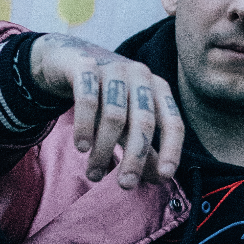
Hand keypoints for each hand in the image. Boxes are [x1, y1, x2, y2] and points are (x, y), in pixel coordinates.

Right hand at [29, 34, 184, 190]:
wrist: (70, 58)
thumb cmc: (106, 95)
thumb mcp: (128, 121)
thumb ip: (145, 147)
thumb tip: (160, 179)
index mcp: (157, 88)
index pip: (172, 122)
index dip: (172, 150)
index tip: (165, 177)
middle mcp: (140, 75)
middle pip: (143, 122)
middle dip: (136, 158)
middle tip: (125, 185)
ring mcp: (113, 68)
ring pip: (114, 116)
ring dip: (104, 150)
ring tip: (94, 175)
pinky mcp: (84, 65)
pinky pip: (87, 99)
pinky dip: (85, 126)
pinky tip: (81, 147)